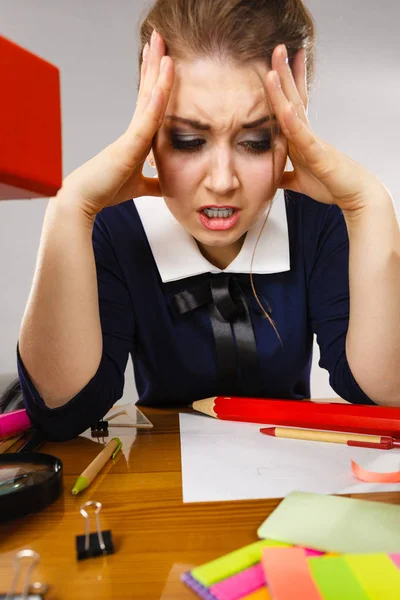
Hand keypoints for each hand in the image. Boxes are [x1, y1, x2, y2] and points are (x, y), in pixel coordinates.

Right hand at [61, 31, 173, 216]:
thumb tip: (165, 185)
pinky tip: (162, 86)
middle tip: (159, 37)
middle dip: (154, 64)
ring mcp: (131, 136)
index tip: (162, 58)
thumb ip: (153, 183)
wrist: (85, 199)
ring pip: (148, 100)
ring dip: (156, 73)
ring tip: (161, 47)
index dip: (156, 79)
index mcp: (137, 137)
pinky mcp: (128, 147)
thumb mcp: (138, 186)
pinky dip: (155, 104)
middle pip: (147, 91)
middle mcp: (134, 131)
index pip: (150, 102)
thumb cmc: (107, 189)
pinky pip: (145, 123)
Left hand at [264, 44, 384, 210]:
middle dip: (284, 73)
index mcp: (301, 138)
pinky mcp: (318, 154)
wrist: (353, 195)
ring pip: (294, 111)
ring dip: (283, 89)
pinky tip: (284, 107)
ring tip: (273, 67)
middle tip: (277, 48)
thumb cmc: (330, 184)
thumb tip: (273, 177)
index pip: (292, 104)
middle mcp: (306, 134)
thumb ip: (285, 176)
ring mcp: (312, 141)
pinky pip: (302, 136)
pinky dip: (292, 122)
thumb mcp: (299, 181)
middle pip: (293, 98)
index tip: (277, 63)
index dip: (285, 84)